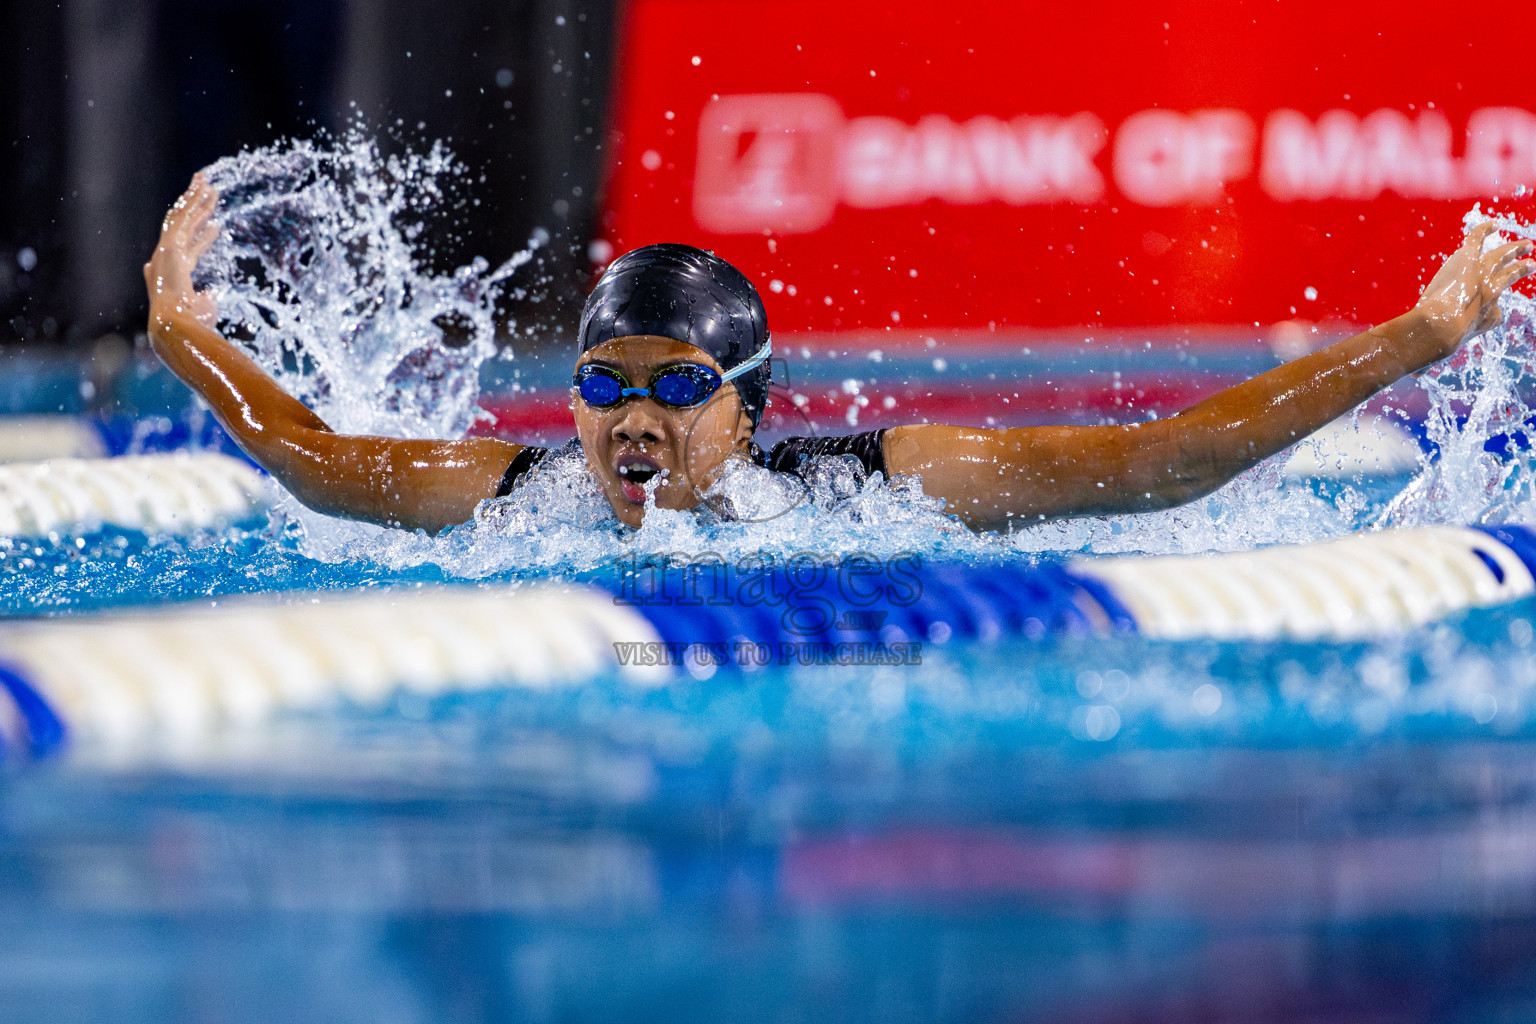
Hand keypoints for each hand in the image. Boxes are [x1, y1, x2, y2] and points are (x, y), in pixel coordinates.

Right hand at [143, 174, 220, 327]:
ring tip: (206, 183)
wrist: (174, 326)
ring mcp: (165, 252)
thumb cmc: (190, 325)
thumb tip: (210, 295)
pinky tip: (203, 190)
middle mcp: (164, 260)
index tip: (215, 227)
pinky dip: (194, 203)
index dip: (202, 238)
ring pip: (181, 218)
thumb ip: (205, 299)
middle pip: (180, 227)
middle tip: (204, 191)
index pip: (189, 250)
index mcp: (172, 275)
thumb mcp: (202, 309)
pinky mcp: (170, 247)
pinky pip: (184, 219)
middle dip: (193, 208)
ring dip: (194, 200)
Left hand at [1415, 221, 1534, 356]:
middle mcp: (1491, 294)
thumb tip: (1415, 377)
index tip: (1492, 316)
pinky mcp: (1468, 259)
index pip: (1496, 315)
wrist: (1442, 326)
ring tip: (1527, 245)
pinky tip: (1492, 224)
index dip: (1492, 316)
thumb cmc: (1437, 345)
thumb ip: (1426, 365)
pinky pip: (1479, 239)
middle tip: (1531, 264)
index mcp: (1488, 319)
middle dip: (1521, 270)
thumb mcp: (1436, 356)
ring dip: (1514, 249)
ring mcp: (1481, 275)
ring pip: (1502, 256)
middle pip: (1510, 278)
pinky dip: (1485, 230)